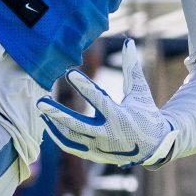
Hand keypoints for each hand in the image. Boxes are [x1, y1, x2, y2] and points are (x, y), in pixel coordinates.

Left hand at [37, 40, 176, 167]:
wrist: (154, 146)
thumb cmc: (146, 113)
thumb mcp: (140, 91)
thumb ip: (132, 67)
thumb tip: (127, 41)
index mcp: (120, 117)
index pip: (98, 99)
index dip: (84, 86)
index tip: (69, 73)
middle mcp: (108, 134)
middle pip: (78, 125)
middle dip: (58, 114)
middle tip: (40, 102)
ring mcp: (100, 147)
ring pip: (71, 138)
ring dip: (54, 125)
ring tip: (42, 110)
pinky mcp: (94, 154)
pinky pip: (71, 146)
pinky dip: (58, 136)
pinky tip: (48, 122)